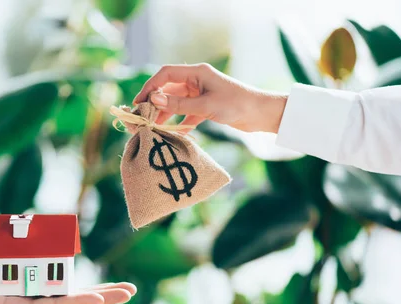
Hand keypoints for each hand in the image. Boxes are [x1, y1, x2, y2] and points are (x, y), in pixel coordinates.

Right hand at [134, 63, 287, 132]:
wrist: (261, 114)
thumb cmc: (237, 104)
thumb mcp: (205, 105)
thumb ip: (178, 104)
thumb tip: (154, 99)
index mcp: (197, 73)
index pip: (166, 74)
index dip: (151, 86)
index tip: (140, 101)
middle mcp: (197, 81)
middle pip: (168, 89)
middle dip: (155, 102)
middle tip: (143, 117)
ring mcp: (201, 94)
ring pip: (176, 102)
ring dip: (165, 113)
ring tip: (153, 127)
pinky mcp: (206, 107)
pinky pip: (187, 114)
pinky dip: (180, 123)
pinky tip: (173, 133)